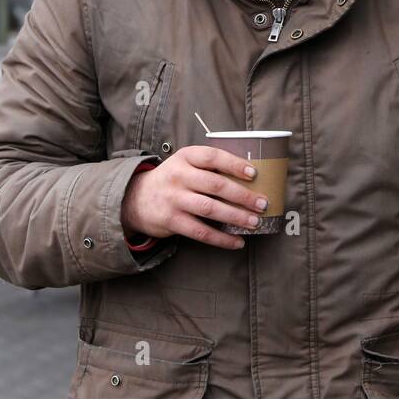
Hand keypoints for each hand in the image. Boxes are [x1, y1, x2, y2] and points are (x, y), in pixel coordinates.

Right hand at [121, 146, 268, 249]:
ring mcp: (174, 199)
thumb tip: (249, 179)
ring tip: (255, 222)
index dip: (234, 164)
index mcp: (185, 157)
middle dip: (243, 195)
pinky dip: (221, 239)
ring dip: (236, 217)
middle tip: (262, 203)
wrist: (136, 199)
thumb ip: (209, 167)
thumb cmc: (173, 180)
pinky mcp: (171, 220)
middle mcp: (178, 176)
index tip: (254, 174)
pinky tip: (237, 242)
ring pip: (210, 209)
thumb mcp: (185, 164)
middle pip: (216, 185)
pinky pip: (201, 231)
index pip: (212, 157)